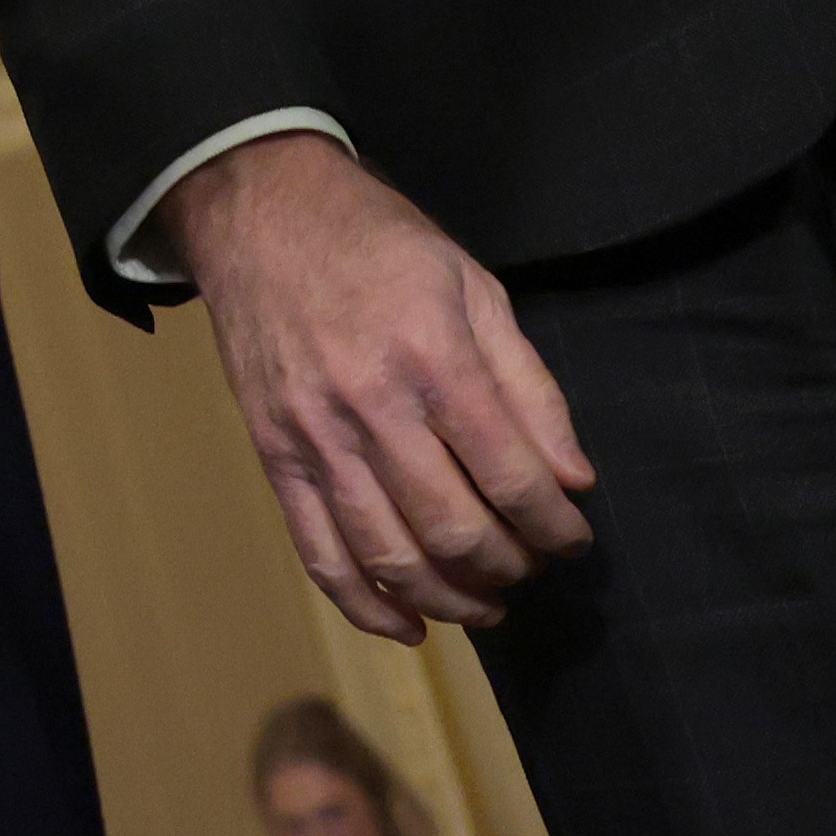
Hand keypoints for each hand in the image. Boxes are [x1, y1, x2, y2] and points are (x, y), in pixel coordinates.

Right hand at [153, 129, 592, 639]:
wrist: (260, 210)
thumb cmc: (379, 242)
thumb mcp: (474, 286)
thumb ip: (529, 385)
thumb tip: (572, 480)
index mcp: (433, 357)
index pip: (513, 477)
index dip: (557, 524)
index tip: (575, 537)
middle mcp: (371, 406)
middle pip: (455, 529)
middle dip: (510, 565)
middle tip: (532, 565)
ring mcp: (314, 436)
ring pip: (391, 556)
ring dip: (452, 599)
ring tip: (487, 603)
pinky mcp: (274, 454)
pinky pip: (319, 553)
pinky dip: (366, 607)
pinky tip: (410, 625)